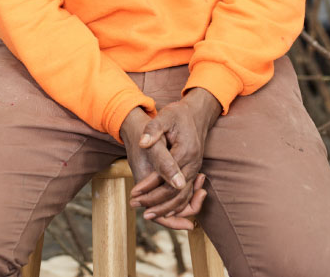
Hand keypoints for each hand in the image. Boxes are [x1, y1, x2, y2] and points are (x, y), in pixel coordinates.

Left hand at [129, 89, 220, 227]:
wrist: (196, 114)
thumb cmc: (178, 115)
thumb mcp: (164, 117)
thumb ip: (153, 130)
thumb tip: (142, 143)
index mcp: (186, 151)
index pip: (166, 175)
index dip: (149, 185)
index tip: (134, 192)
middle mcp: (193, 164)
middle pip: (176, 192)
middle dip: (156, 202)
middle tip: (136, 206)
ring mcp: (195, 170)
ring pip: (183, 197)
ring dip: (166, 209)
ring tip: (147, 214)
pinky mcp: (193, 172)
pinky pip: (187, 195)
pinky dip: (176, 206)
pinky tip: (162, 212)